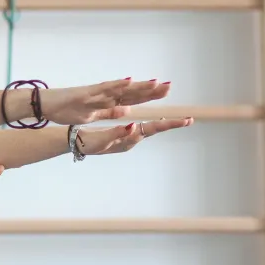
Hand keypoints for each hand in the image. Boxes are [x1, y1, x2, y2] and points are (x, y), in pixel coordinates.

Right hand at [34, 78, 171, 125]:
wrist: (46, 105)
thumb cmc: (66, 109)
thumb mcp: (92, 116)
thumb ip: (108, 112)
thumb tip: (126, 111)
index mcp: (107, 102)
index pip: (132, 98)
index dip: (149, 96)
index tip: (165, 92)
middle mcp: (104, 94)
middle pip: (131, 92)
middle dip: (150, 90)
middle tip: (169, 86)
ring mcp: (96, 93)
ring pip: (121, 89)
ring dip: (138, 86)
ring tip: (155, 83)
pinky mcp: (86, 93)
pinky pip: (103, 89)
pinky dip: (116, 85)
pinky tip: (128, 81)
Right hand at [75, 118, 192, 155]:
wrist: (76, 144)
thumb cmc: (88, 142)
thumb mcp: (103, 138)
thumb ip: (118, 133)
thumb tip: (134, 127)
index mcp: (129, 138)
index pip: (153, 128)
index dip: (170, 123)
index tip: (185, 120)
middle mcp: (131, 139)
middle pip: (155, 129)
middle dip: (171, 124)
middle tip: (188, 120)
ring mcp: (127, 138)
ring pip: (149, 129)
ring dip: (162, 124)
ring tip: (176, 120)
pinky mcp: (122, 135)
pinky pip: (141, 129)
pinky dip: (150, 124)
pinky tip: (152, 121)